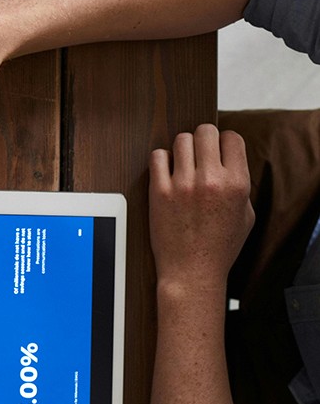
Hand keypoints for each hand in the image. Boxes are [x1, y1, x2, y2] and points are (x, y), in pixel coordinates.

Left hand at [149, 123, 253, 296]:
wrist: (192, 271)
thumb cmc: (220, 247)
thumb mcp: (245, 214)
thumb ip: (240, 184)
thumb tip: (230, 161)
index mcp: (237, 184)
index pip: (232, 137)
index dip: (225, 142)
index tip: (218, 152)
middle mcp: (211, 180)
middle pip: (206, 131)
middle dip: (203, 139)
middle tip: (199, 154)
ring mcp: (183, 185)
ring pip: (181, 140)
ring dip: (182, 148)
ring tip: (183, 163)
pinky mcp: (159, 192)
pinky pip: (157, 156)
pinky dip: (162, 159)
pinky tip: (166, 171)